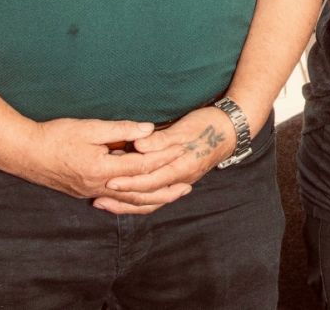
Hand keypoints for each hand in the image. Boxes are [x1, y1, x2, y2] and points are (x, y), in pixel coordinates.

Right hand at [0, 118, 177, 203]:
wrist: (23, 153)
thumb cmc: (54, 136)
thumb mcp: (89, 128)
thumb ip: (120, 130)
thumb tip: (148, 129)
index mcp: (101, 169)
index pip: (141, 166)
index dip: (163, 158)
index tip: (182, 151)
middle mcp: (98, 186)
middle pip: (139, 191)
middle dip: (165, 188)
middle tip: (188, 186)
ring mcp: (91, 192)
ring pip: (128, 201)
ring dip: (152, 199)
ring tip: (172, 195)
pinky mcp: (85, 192)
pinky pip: (116, 201)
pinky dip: (133, 201)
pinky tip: (142, 198)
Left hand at [94, 106, 238, 213]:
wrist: (230, 129)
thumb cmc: (208, 125)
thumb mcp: (185, 128)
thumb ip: (162, 139)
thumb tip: (139, 145)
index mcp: (183, 167)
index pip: (151, 181)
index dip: (129, 182)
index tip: (109, 182)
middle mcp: (182, 179)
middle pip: (149, 197)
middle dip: (123, 199)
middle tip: (98, 200)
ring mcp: (181, 182)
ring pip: (152, 201)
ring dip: (128, 204)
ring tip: (106, 203)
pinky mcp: (179, 180)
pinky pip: (157, 197)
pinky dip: (140, 200)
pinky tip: (126, 198)